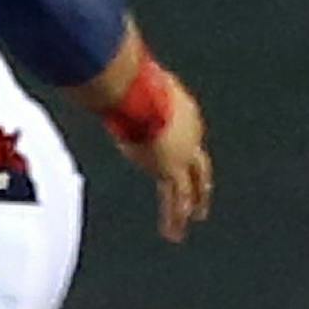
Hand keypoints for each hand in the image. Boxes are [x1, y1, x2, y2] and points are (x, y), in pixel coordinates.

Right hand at [114, 73, 212, 243]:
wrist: (143, 94)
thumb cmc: (133, 81)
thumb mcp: (132, 82)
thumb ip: (125, 84)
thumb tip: (105, 74)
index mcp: (186, 113)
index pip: (185, 134)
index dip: (177, 146)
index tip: (163, 153)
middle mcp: (191, 136)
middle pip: (198, 165)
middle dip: (200, 182)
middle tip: (202, 196)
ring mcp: (183, 155)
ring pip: (190, 187)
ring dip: (190, 206)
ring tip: (191, 221)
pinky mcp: (170, 170)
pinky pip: (174, 200)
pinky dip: (173, 218)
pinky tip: (173, 234)